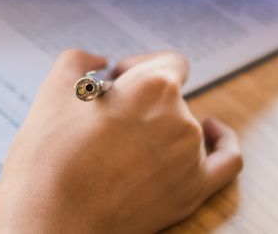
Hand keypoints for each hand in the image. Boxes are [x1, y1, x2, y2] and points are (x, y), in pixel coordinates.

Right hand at [0, 50, 242, 233]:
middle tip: (105, 122)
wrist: (52, 221)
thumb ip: (79, 60)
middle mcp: (180, 118)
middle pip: (171, 96)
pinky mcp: (193, 191)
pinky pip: (227, 161)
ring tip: (122, 145)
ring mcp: (190, 157)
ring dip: (160, 127)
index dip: (139, 67)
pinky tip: (214, 132)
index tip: (117, 81)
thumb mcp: (54, 91)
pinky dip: (224, 142)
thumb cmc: (49, 159)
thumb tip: (99, 61)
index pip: (166, 62)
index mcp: (153, 87)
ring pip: (185, 126)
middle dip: (140, 102)